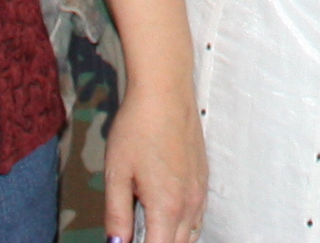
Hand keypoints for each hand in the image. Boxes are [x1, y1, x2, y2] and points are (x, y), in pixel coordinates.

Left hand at [104, 73, 204, 241]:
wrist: (165, 92)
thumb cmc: (139, 127)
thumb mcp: (117, 174)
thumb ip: (117, 216)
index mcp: (167, 206)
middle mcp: (189, 204)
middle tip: (133, 235)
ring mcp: (199, 192)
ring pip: (190, 236)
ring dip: (169, 239)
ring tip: (146, 228)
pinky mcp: (202, 180)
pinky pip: (196, 218)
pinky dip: (181, 227)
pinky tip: (163, 216)